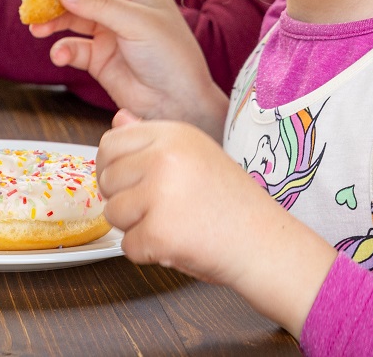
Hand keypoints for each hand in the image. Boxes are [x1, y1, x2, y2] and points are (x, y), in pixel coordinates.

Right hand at [28, 0, 226, 135]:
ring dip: (52, 22)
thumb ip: (100, 5)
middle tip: (33, 0)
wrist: (178, 104)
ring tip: (37, 28)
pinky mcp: (99, 57)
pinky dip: (63, 50)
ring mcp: (108, 31)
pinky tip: (60, 56)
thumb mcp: (138, 23)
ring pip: (71, 18)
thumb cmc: (171, 56)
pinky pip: (73, 48)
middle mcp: (119, 5)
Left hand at [97, 118, 336, 337]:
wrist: (265, 243)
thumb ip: (154, 139)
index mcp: (173, 134)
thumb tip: (118, 119)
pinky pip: (127, 246)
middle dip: (124, 200)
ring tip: (174, 224)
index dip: (113, 168)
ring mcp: (160, 194)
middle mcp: (164, 157)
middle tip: (162, 208)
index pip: (111, 143)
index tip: (132, 182)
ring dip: (135, 227)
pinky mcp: (159, 232)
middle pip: (107, 179)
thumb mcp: (195, 155)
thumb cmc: (232, 203)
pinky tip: (178, 244)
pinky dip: (148, 253)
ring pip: (112, 213)